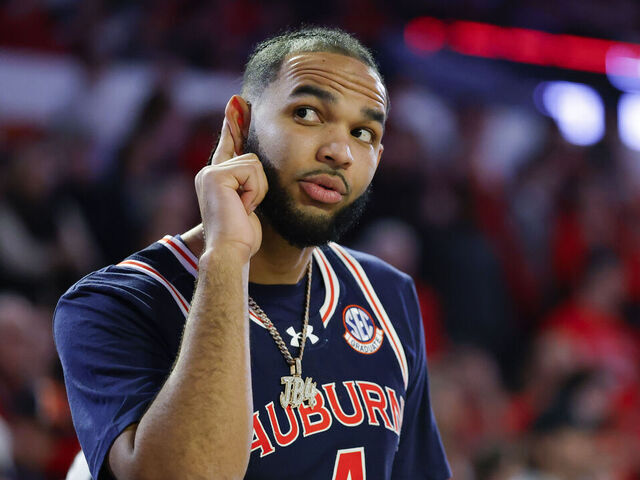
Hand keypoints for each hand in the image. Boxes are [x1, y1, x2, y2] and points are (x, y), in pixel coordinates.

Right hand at [195, 113, 267, 261]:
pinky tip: (243, 206)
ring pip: (254, 163)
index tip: (237, 101)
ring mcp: (211, 172)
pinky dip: (255, 191)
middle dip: (258, 186)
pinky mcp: (216, 175)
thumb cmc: (241, 236)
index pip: (230, 145)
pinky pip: (252, 171)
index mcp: (215, 178)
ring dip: (258, 190)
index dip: (234, 123)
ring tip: (244, 208)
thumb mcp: (248, 204)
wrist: (229, 251)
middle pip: (252, 157)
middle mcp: (209, 172)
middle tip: (245, 208)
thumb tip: (257, 166)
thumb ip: (248, 183)